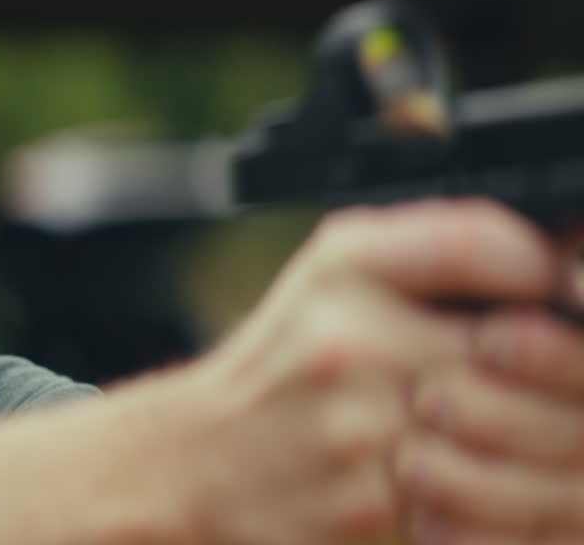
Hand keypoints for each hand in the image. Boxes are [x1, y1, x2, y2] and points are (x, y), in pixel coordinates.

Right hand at [169, 198, 557, 544]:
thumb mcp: (339, 269)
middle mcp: (347, 344)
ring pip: (516, 433)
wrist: (201, 459)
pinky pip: (485, 501)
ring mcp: (361, 433)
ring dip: (546, 437)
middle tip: (562, 378)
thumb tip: (556, 244)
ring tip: (540, 430)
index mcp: (342, 272)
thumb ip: (440, 240)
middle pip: (520, 347)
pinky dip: (506, 494)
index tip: (564, 288)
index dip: (547, 267)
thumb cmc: (286, 360)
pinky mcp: (373, 510)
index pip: (480, 245)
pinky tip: (494, 477)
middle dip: (561, 363)